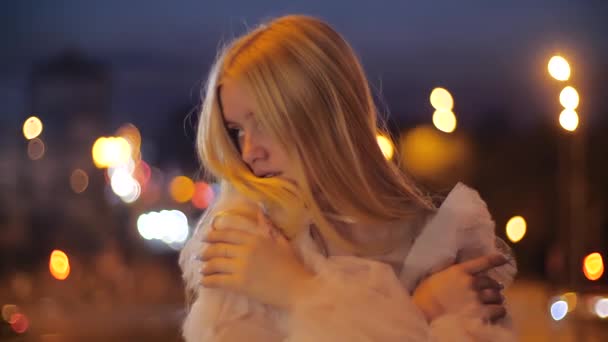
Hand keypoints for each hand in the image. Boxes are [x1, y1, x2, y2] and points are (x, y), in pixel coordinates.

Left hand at [199, 208, 315, 310]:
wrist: (297, 288)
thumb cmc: (292, 266)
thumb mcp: (281, 242)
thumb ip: (268, 227)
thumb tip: (261, 211)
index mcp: (255, 238)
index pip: (228, 233)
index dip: (213, 235)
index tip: (205, 237)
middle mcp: (246, 250)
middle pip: (218, 248)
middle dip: (206, 251)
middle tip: (199, 254)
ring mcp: (241, 267)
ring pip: (215, 264)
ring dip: (205, 267)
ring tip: (202, 270)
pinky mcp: (239, 284)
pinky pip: (218, 280)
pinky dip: (208, 281)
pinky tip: (204, 282)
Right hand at [412, 254, 507, 322]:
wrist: (423, 311)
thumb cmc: (426, 294)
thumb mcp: (438, 276)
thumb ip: (453, 273)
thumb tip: (462, 272)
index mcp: (460, 271)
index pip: (483, 262)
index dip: (496, 259)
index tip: (503, 259)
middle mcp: (471, 282)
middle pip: (492, 282)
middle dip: (493, 287)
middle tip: (492, 290)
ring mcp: (476, 297)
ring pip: (497, 296)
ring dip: (496, 299)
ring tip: (493, 302)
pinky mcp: (481, 313)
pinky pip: (499, 310)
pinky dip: (499, 310)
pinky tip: (495, 312)